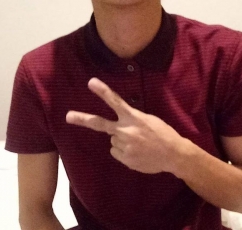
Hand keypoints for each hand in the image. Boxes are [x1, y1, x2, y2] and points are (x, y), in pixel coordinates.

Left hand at [66, 77, 183, 173]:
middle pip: (99, 123)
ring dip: (121, 141)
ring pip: (113, 140)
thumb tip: (116, 128)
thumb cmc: (162, 133)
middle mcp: (125, 130)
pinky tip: (137, 152)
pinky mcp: (124, 159)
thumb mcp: (148, 119)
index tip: (91, 82)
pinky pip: (116, 152)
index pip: (115, 101)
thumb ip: (131, 120)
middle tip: (68, 116)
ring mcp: (123, 146)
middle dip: (82, 119)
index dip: (102, 91)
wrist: (173, 154)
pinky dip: (124, 152)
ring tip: (138, 143)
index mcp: (133, 117)